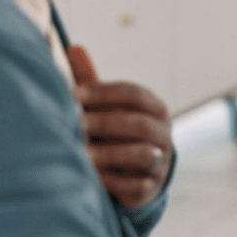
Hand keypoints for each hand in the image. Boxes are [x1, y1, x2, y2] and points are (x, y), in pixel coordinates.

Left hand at [68, 45, 173, 208]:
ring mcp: (160, 161)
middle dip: (104, 123)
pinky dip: (111, 181)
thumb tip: (74, 48)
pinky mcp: (150, 188)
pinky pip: (135, 185)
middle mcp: (162, 133)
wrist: (135, 174)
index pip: (134, 94)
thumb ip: (91, 82)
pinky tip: (89, 178)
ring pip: (141, 154)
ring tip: (79, 153)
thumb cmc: (114, 132)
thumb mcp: (105, 107)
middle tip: (74, 125)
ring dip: (108, 153)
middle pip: (138, 123)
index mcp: (154, 108)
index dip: (104, 93)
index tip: (73, 95)